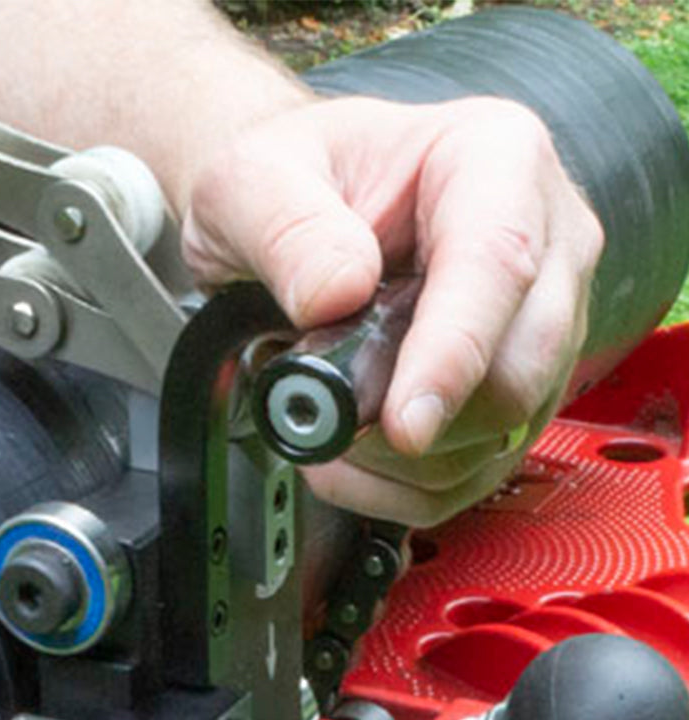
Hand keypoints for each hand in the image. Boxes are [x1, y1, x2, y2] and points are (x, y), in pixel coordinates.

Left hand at [181, 94, 602, 524]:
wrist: (289, 209)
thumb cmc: (289, 178)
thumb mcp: (251, 182)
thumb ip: (287, 231)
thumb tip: (336, 294)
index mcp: (492, 160)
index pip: (499, 265)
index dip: (453, 355)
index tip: (405, 422)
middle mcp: (540, 240)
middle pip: (520, 367)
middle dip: (422, 422)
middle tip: (332, 426)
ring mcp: (535, 322)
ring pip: (502, 432)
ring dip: (402, 463)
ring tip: (324, 430)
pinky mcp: (513, 389)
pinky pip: (476, 470)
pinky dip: (402, 487)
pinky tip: (346, 461)